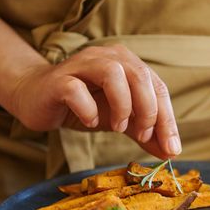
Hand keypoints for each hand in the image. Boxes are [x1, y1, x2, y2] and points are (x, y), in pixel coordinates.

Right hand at [7, 44, 180, 159]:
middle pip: (140, 76)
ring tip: (118, 127)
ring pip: (112, 73)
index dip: (167, 119)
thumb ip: (145, 134)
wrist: (38, 99)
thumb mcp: (121, 121)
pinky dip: (88, 109)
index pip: (158, 87)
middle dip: (149, 111)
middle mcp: (108, 57)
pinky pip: (76, 89)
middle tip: (143, 136)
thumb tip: (170, 152)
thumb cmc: (84, 105)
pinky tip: (90, 122)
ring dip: (122, 105)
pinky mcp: (59, 79)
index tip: (172, 148)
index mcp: (128, 64)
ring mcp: (82, 65)